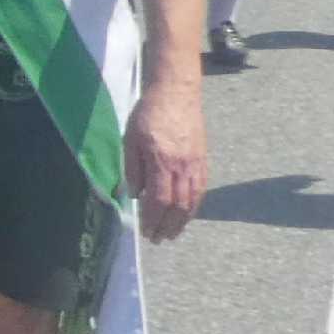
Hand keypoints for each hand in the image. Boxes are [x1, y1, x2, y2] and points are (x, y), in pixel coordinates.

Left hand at [124, 80, 207, 241]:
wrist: (177, 93)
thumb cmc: (148, 114)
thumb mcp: (130, 140)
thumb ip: (132, 169)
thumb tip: (134, 195)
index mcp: (161, 161)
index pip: (159, 200)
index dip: (153, 220)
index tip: (146, 232)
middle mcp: (183, 167)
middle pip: (178, 206)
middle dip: (168, 226)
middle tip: (158, 239)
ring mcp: (196, 164)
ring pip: (193, 201)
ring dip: (182, 221)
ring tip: (172, 233)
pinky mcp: (203, 160)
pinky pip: (201, 190)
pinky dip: (193, 207)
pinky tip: (186, 214)